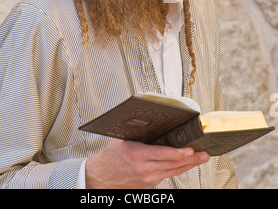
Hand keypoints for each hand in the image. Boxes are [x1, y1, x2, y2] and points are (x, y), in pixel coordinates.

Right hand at [85, 138, 209, 188]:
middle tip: (204, 153)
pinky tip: (187, 163)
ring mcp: (148, 178)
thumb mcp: (123, 139)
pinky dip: (178, 168)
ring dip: (189, 165)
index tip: (190, 149)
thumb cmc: (112, 155)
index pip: (162, 154)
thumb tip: (156, 122)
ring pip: (173, 172)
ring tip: (202, 157)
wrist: (101, 177)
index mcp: (137, 154)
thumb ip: (140, 134)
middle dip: (191, 159)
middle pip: (173, 164)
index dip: (178, 153)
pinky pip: (167, 175)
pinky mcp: (150, 184)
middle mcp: (144, 169)